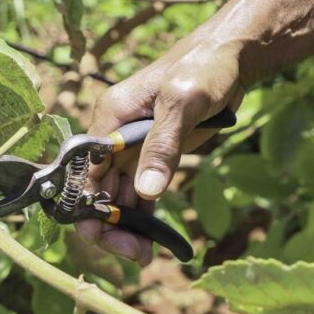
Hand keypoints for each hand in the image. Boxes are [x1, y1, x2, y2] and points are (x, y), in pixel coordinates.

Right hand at [77, 38, 243, 264]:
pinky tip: (151, 243)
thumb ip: (162, 146)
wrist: (229, 58)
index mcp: (107, 121)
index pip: (84, 173)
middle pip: (95, 192)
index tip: (109, 233)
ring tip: (144, 255)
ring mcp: (129, 152)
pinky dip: (142, 220)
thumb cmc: (202, 68)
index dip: (89, 206)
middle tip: (133, 252)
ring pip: (115, 200)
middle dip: (108, 225)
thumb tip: (146, 192)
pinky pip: (138, 197)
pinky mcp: (151, 160)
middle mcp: (110, 140)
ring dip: (125, 228)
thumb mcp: (182, 102)